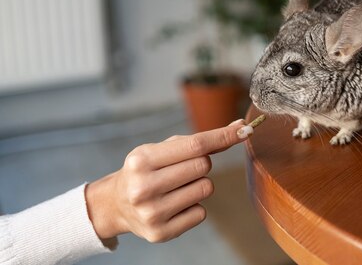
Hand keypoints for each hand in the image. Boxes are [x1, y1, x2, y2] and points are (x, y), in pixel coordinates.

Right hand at [85, 118, 249, 243]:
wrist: (115, 204)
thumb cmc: (145, 170)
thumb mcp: (161, 150)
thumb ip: (198, 141)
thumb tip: (239, 129)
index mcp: (142, 160)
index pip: (195, 145)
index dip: (223, 136)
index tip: (245, 130)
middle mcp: (144, 187)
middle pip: (203, 166)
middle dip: (201, 163)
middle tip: (182, 169)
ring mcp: (152, 213)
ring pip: (206, 188)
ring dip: (199, 184)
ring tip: (176, 187)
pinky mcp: (161, 233)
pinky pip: (201, 213)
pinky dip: (193, 207)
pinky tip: (174, 205)